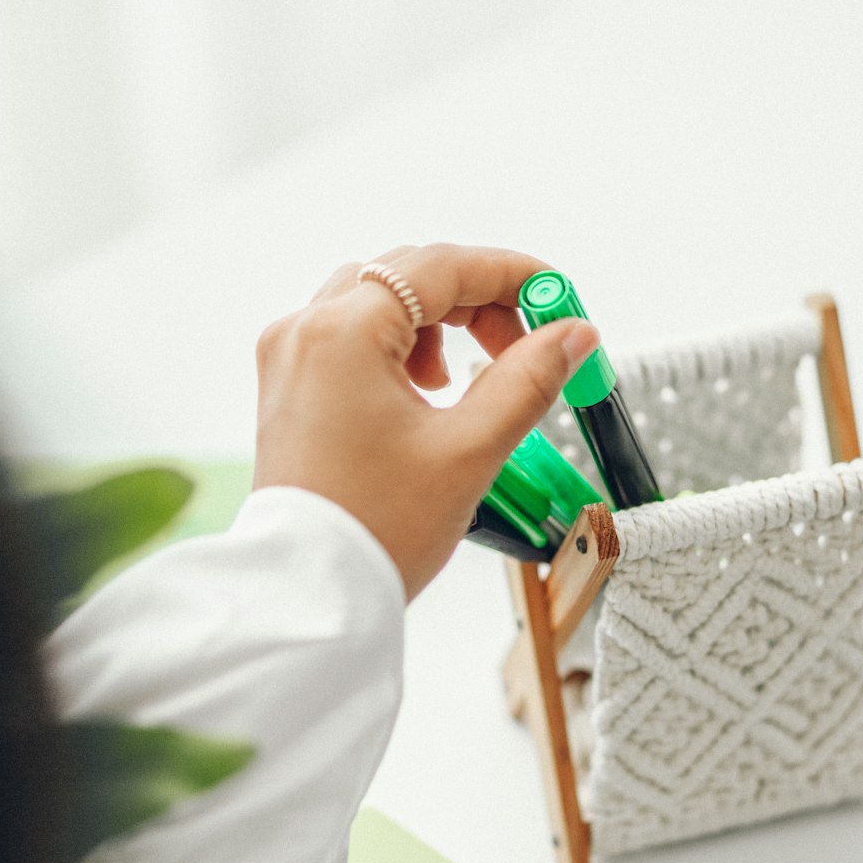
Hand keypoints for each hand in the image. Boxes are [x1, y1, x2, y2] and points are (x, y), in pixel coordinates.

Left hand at [253, 243, 599, 597]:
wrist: (311, 595)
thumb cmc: (379, 530)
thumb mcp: (470, 450)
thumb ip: (528, 379)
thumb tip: (574, 334)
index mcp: (343, 333)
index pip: (441, 266)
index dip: (511, 275)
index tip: (557, 297)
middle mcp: (305, 331)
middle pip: (407, 275)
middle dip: (476, 301)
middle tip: (527, 344)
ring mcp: (289, 358)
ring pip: (378, 301)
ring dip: (437, 324)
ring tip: (469, 380)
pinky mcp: (288, 388)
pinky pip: (351, 336)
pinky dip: (399, 347)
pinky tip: (426, 394)